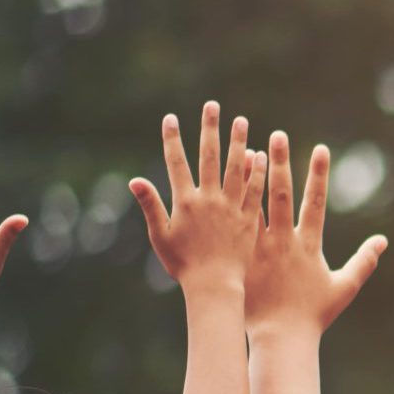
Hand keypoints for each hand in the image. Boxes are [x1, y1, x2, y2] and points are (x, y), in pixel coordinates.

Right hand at [130, 102, 264, 293]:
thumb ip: (151, 206)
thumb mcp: (161, 237)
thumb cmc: (184, 266)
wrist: (215, 287)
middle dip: (209, 129)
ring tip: (240, 120)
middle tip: (212, 105)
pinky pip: (254, 190)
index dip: (173, 140)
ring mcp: (231, 207)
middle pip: (209, 157)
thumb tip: (134, 180)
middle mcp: (209, 200)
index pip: (177, 163)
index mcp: (185, 202)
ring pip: (235, 168)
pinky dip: (256, 171)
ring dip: (237, 142)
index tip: (171, 118)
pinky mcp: (249, 218)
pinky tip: (260, 154)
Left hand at [245, 132, 385, 336]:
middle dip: (281, 163)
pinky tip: (230, 183)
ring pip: (255, 205)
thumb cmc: (314, 316)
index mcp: (308, 246)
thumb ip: (363, 262)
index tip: (320, 149)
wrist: (280, 338)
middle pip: (282, 194)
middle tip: (279, 135)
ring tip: (251, 147)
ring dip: (253, 177)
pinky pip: (237, 225)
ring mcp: (260, 248)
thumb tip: (383, 241)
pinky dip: (235, 203)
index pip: (315, 203)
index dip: (318, 175)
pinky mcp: (242, 257)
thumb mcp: (344, 288)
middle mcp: (284, 241)